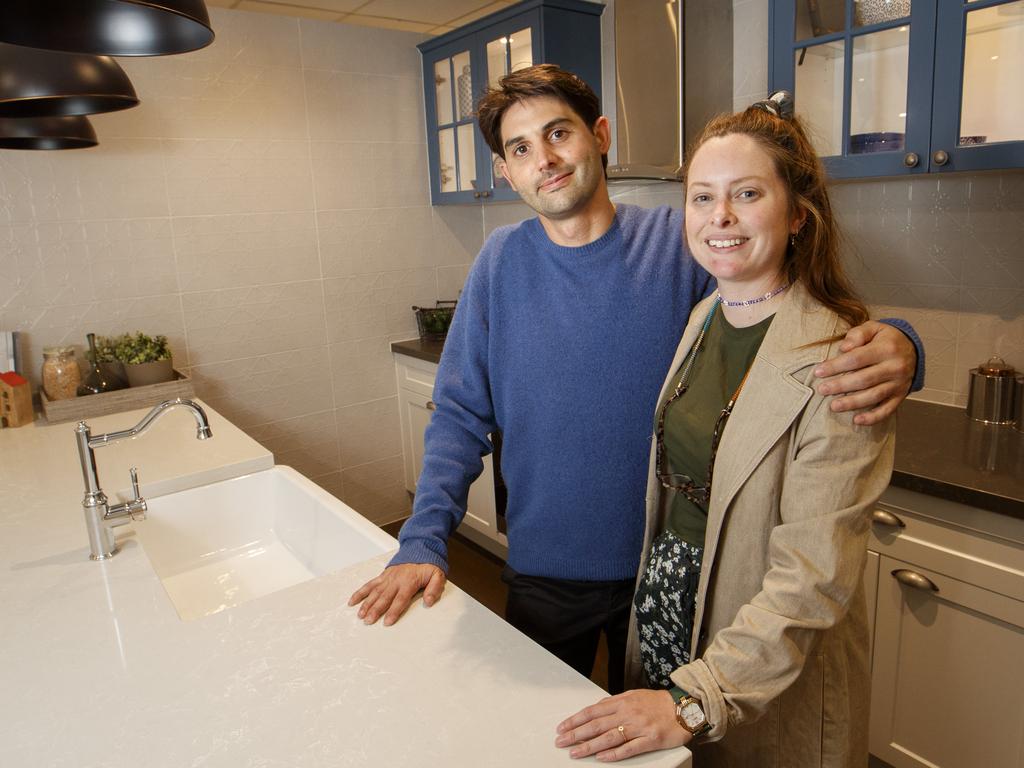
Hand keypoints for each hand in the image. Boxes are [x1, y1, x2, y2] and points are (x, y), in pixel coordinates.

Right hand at [347, 563, 445, 625]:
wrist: (420, 550)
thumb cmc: (428, 566)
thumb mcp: (438, 575)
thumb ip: (434, 588)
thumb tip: (429, 602)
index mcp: (409, 582)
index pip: (400, 599)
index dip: (393, 611)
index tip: (387, 622)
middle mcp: (396, 581)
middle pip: (384, 597)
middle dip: (375, 610)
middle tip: (368, 621)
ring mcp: (387, 578)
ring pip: (374, 592)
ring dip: (366, 604)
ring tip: (360, 615)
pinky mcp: (382, 576)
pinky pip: (369, 584)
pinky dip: (360, 592)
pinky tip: (352, 601)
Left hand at [554, 689, 689, 761]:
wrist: (684, 708)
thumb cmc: (657, 703)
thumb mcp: (633, 695)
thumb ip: (615, 702)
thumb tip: (597, 707)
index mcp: (622, 702)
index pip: (592, 711)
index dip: (575, 720)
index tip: (562, 727)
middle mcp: (628, 713)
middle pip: (596, 725)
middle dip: (576, 734)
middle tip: (561, 742)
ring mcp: (639, 727)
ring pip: (609, 737)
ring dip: (590, 746)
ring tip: (575, 753)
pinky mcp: (650, 740)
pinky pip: (629, 748)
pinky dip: (614, 754)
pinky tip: (601, 758)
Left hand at [814, 320, 915, 425]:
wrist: (912, 349)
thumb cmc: (885, 338)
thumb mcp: (874, 328)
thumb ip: (858, 334)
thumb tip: (844, 348)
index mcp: (887, 348)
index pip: (857, 359)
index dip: (836, 366)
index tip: (818, 371)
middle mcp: (895, 367)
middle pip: (864, 379)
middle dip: (840, 386)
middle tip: (822, 390)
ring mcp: (899, 383)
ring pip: (874, 396)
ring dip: (852, 403)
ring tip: (833, 406)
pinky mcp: (901, 395)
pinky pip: (888, 409)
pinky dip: (873, 417)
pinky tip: (857, 420)